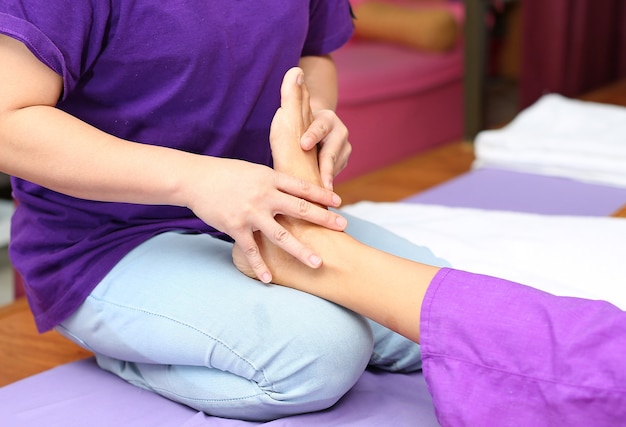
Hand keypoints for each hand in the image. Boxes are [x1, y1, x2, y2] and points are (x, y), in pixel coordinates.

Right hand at [186, 157, 345, 283]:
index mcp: (269, 178)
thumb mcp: (253, 170)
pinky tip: (269, 279)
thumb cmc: (225, 173)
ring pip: (281, 235)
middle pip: (300, 209)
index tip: (340, 202)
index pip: (302, 186)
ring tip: (318, 262)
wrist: (194, 179)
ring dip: (301, 250)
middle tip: (343, 227)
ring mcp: (250, 213)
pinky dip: (260, 266)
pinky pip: (251, 250)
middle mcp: (264, 196)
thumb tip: (292, 189)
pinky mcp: (235, 227)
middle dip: (324, 219)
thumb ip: (273, 181)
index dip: (322, 194)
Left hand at [300, 109, 350, 190]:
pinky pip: (334, 174)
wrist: (315, 126)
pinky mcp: (343, 161)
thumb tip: (279, 134)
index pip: (320, 127)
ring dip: (325, 182)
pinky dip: (324, 183)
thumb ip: (292, 128)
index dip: (312, 136)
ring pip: (335, 167)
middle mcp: (340, 133)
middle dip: (326, 170)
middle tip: (324, 186)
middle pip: (332, 153)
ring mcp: (345, 148)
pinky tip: (316, 194)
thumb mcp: (298, 122)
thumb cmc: (300, 125)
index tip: (303, 145)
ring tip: (317, 196)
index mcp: (328, 119)